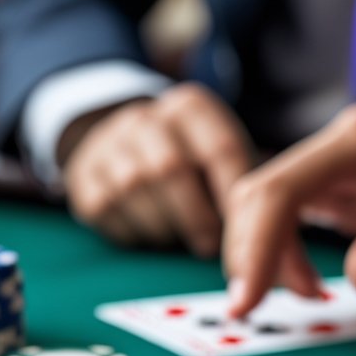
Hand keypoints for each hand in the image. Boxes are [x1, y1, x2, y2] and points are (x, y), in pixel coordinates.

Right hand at [62, 83, 252, 256]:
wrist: (118, 142)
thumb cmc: (188, 159)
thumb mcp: (218, 152)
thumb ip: (245, 181)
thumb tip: (272, 230)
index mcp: (189, 107)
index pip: (220, 147)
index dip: (234, 194)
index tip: (248, 229)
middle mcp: (144, 118)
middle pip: (171, 169)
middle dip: (196, 217)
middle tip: (210, 248)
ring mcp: (108, 146)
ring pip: (136, 192)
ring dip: (164, 228)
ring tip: (181, 241)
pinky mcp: (84, 179)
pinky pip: (110, 213)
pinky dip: (135, 234)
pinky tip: (151, 235)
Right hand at [222, 104, 355, 316]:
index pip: (284, 188)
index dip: (256, 244)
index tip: (247, 300)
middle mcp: (337, 145)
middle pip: (260, 194)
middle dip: (249, 255)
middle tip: (249, 310)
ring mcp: (328, 165)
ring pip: (261, 208)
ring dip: (262, 259)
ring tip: (307, 300)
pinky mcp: (326, 189)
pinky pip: (279, 219)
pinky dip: (278, 258)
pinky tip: (310, 290)